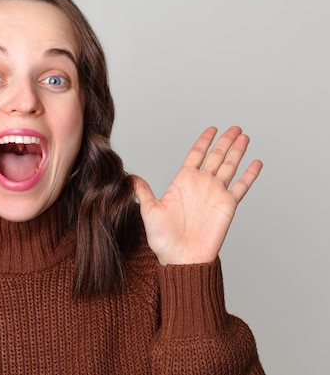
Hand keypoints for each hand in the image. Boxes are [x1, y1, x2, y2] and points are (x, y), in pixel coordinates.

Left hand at [132, 126, 262, 264]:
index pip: (196, 155)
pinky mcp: (227, 205)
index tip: (211, 129)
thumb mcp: (149, 211)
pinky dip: (249, 175)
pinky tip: (256, 162)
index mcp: (183, 182)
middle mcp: (201, 185)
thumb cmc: (163, 240)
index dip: (204, 141)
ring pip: (229, 166)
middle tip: (235, 127)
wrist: (181, 259)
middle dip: (225, 141)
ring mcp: (215, 194)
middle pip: (216, 156)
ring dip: (238, 151)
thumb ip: (143, 192)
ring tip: (245, 136)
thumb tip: (130, 177)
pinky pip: (241, 186)